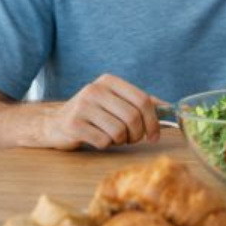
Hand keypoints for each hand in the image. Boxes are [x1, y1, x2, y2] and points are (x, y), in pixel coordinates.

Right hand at [40, 74, 163, 150]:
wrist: (54, 123)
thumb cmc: (92, 114)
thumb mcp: (115, 102)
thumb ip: (140, 103)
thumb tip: (171, 109)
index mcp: (110, 81)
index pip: (143, 100)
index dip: (154, 121)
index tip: (155, 135)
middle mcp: (96, 89)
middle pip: (133, 117)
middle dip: (138, 134)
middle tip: (133, 139)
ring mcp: (83, 106)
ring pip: (119, 131)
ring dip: (121, 141)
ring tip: (114, 138)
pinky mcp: (73, 124)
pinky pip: (103, 140)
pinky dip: (106, 144)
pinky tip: (98, 139)